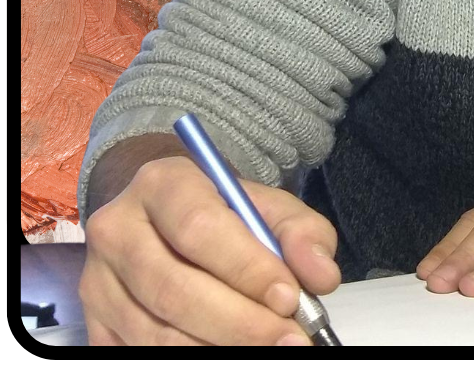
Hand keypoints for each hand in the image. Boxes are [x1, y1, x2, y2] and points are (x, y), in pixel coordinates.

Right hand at [79, 156, 340, 344]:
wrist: (163, 214)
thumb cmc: (224, 211)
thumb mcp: (268, 205)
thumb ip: (301, 234)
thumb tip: (321, 276)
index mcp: (163, 184)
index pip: (201, 229)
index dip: (247, 269)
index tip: (290, 299)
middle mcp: (118, 228)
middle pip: (173, 288)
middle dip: (239, 323)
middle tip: (289, 339)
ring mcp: (98, 279)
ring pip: (154, 331)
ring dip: (217, 347)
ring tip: (267, 347)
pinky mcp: (94, 320)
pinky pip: (136, 351)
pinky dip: (187, 356)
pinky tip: (226, 351)